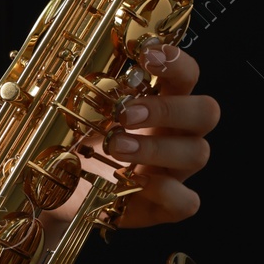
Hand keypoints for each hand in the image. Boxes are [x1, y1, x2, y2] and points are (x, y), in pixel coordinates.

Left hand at [47, 44, 218, 229]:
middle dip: (168, 109)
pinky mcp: (165, 207)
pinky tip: (134, 185)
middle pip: (206, 112)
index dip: (176, 62)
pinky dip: (166, 192)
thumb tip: (56, 68)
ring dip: (157, 148)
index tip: (146, 56)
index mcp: (160, 104)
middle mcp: (176, 135)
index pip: (187, 75)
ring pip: (197, 153)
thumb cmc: (75, 149)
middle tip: (125, 114)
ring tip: (116, 147)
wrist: (59, 197)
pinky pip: (186, 201)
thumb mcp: (76, 118)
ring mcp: (175, 172)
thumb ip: (82, 94)